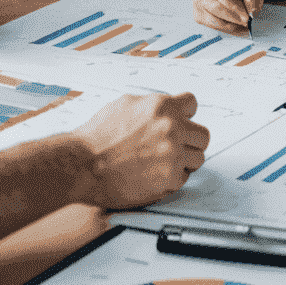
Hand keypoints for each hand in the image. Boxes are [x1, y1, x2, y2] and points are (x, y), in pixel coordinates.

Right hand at [73, 92, 209, 209]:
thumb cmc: (96, 137)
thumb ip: (150, 106)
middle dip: (190, 141)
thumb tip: (161, 108)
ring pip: (198, 158)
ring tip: (165, 164)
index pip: (192, 105)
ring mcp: (173, 153)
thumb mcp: (124, 105)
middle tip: (177, 148)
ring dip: (185, 161)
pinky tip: (155, 176)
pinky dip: (173, 179)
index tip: (181, 123)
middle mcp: (172, 128)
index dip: (185, 115)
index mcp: (162, 106)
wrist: (83, 164)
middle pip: (202, 135)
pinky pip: (184, 178)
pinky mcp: (171, 178)